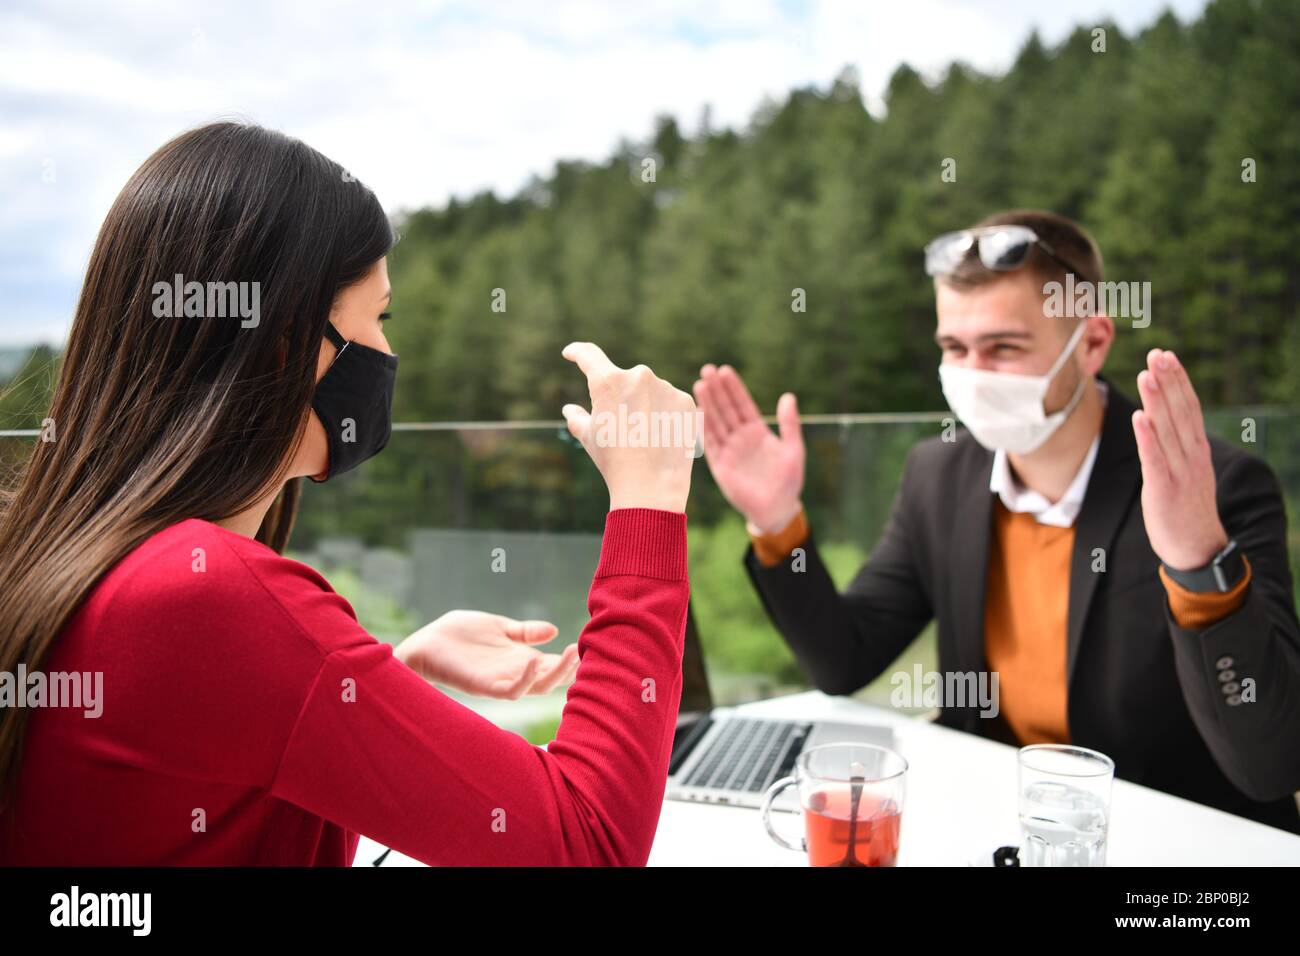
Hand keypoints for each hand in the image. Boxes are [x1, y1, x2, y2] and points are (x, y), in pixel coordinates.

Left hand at [395, 610, 578, 698]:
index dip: (571, 658)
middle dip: (569, 668)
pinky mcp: (482, 686)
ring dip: (555, 674)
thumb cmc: (459, 634)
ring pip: (535, 688)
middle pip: (550, 679)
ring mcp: (499, 681)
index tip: (588, 644)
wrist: (426, 641)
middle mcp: (513, 673)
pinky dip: (523, 680)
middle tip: (583, 651)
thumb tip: (554, 631)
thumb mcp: (499, 627)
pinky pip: (508, 691)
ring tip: (570, 655)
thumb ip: (524, 631)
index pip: (553, 665)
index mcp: (520, 659)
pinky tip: (533, 661)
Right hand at [561, 342, 695, 512]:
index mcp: (609, 381)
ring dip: (644, 406)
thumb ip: (577, 418)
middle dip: (620, 397)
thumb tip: (569, 409)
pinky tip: (660, 438)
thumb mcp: (589, 438)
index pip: (588, 356)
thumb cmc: (614, 462)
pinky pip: (670, 402)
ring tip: (643, 438)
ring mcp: (665, 387)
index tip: (571, 353)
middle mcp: (639, 376)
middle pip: (624, 379)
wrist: (651, 486)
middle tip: (620, 426)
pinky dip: (664, 415)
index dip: (577, 352)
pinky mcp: (686, 401)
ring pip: (649, 391)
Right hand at [692, 364, 804, 532]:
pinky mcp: (720, 466)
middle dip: (717, 390)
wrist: (777, 509)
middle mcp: (740, 438)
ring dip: (708, 404)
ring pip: (716, 423)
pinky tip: (699, 412)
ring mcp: (729, 451)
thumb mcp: (794, 449)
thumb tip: (788, 396)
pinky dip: (704, 429)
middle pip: (726, 409)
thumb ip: (790, 424)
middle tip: (707, 369)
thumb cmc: (788, 481)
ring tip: (700, 384)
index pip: (743, 404)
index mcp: (757, 432)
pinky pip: (711, 444)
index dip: (734, 388)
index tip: (725, 370)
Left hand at [1132, 348, 1228, 569]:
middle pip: (1180, 412)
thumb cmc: (1186, 507)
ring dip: (1157, 401)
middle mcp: (1192, 456)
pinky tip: (1139, 417)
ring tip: (1147, 375)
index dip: (1178, 381)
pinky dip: (1148, 438)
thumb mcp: (1186, 470)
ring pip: (1167, 431)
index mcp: (1197, 449)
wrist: (1197, 548)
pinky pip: (1155, 460)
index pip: (1188, 408)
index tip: (1166, 356)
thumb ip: (1176, 445)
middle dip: (1169, 382)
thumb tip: (1161, 418)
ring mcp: (1180, 473)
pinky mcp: (1164, 491)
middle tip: (1157, 354)